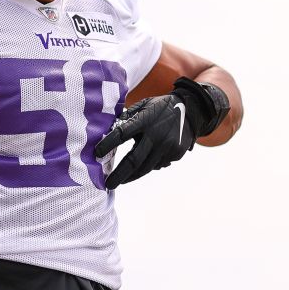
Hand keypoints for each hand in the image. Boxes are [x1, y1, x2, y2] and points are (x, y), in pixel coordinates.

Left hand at [93, 77, 228, 188]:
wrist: (192, 110)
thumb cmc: (160, 107)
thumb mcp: (144, 105)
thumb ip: (128, 116)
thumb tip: (107, 126)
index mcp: (146, 120)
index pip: (122, 133)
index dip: (108, 144)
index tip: (96, 154)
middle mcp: (157, 135)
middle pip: (134, 160)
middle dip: (119, 175)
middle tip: (108, 185)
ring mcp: (168, 146)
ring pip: (146, 167)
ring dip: (132, 175)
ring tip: (121, 180)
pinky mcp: (176, 154)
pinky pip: (158, 164)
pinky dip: (149, 166)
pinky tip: (145, 163)